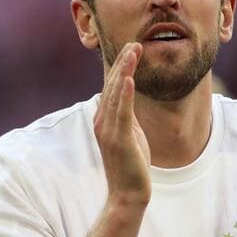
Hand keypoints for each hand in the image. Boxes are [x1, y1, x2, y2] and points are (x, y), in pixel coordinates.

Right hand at [94, 43, 151, 206]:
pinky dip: (125, 94)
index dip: (121, 65)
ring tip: (133, 50)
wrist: (128, 194)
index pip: (112, 86)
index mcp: (105, 119)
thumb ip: (127, 116)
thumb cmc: (131, 166)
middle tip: (134, 41)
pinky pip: (122, 112)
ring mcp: (109, 130)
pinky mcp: (119, 139)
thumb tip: (128, 99)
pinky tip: (128, 78)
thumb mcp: (129, 134)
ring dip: (125, 70)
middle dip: (123, 61)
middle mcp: (102, 121)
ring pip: (116, 93)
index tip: (131, 47)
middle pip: (112, 84)